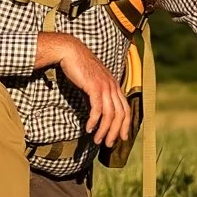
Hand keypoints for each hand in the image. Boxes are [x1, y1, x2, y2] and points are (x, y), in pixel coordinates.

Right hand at [38, 32, 131, 148]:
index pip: (126, 109)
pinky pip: (97, 108)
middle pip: (120, 114)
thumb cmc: (80, 68)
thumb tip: (99, 111)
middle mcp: (113, 86)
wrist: (71, 52)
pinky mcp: (94, 86)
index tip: (121, 138)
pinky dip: (94, 121)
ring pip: (110, 114)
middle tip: (108, 144)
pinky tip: (89, 128)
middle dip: (115, 132)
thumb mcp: (94, 82)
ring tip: (97, 140)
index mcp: (115, 85)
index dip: (125, 125)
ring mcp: (105, 86)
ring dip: (104, 130)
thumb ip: (99, 94)